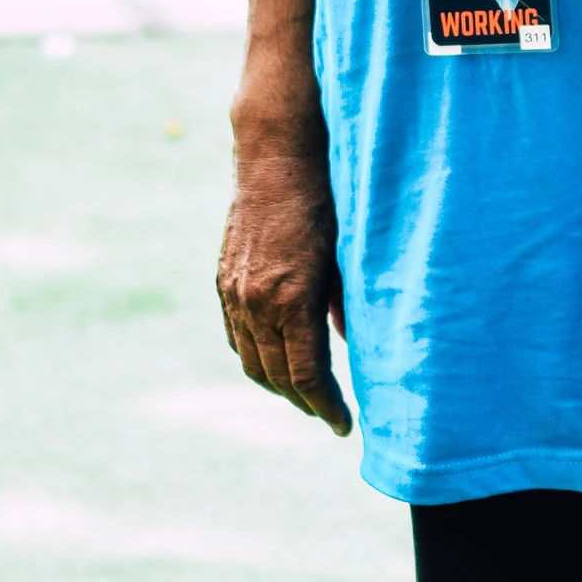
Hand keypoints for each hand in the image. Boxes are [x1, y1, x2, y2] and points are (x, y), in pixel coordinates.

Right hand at [217, 132, 351, 435]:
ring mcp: (235, 292)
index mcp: (293, 300)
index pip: (307, 375)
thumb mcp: (349, 256)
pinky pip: (236, 335)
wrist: (277, 156)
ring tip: (306, 394)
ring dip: (278, 385)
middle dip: (305, 402)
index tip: (344, 425)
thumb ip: (349, 306)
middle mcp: (257, 302)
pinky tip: (276, 360)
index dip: (327, 406)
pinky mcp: (224, 280)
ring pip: (252, 361)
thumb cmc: (326, 200)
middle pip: (277, 377)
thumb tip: (356, 345)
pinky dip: (256, 357)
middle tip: (330, 414)